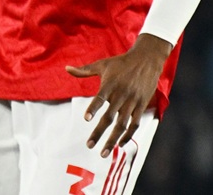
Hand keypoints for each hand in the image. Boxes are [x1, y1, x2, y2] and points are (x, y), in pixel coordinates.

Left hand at [66, 34, 172, 155]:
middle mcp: (121, 95)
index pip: (99, 98)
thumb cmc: (120, 63)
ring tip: (104, 152)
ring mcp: (132, 102)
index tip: (86, 119)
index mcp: (110, 85)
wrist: (146, 60)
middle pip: (109, 118)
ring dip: (113, 140)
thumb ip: (84, 70)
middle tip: (89, 145)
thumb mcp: (102, 65)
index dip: (93, 108)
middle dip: (99, 133)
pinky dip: (128, 135)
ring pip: (122, 125)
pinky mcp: (141, 106)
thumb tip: (66, 68)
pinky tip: (119, 143)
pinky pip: (135, 124)